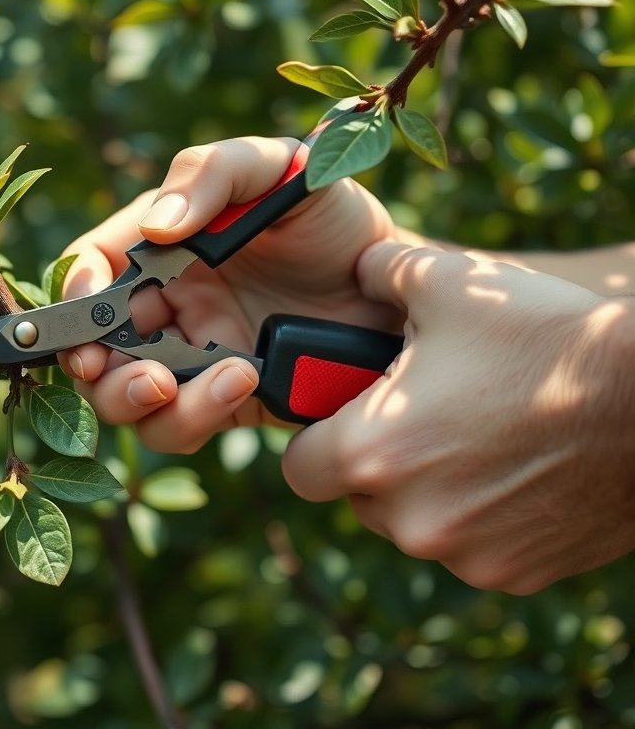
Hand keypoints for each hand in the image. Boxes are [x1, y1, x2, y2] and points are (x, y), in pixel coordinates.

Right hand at [59, 136, 400, 452]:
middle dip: (99, 370)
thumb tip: (157, 226)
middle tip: (145, 373)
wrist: (393, 288)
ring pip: (131, 400)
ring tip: (210, 378)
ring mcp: (192, 358)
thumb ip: (213, 174)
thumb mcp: (277, 168)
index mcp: (161, 248)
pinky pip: (181, 424)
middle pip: (93, 350)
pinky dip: (196, 413)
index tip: (90, 301)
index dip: (75, 289)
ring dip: (146, 401)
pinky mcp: (223, 401)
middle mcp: (166, 306)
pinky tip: (244, 381)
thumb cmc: (332, 216)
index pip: (92, 268)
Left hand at [286, 240, 634, 592]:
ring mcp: (464, 555)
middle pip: (357, 497)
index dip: (316, 438)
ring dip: (426, 491)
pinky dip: (479, 517)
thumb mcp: (450, 283)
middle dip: (375, 461)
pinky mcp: (514, 574)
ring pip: (412, 525)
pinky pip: (469, 546)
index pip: (299, 469)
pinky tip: (514, 471)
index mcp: (374, 452)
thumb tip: (356, 270)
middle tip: (420, 417)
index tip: (342, 416)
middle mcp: (409, 518)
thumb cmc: (545, 337)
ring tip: (472, 438)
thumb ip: (382, 273)